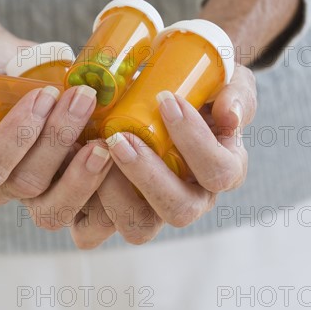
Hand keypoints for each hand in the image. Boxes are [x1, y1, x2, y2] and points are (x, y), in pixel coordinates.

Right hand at [0, 29, 112, 210]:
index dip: (18, 136)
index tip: (43, 95)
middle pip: (27, 183)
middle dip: (58, 140)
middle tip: (82, 97)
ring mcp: (27, 186)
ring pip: (55, 200)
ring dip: (83, 165)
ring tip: (103, 129)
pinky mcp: (57, 181)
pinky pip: (80, 200)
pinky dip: (100, 182)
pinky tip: (117, 152)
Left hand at [69, 64, 256, 247]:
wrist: (166, 95)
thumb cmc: (200, 90)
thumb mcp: (227, 81)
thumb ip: (235, 94)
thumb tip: (229, 116)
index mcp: (221, 169)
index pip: (219, 171)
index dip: (194, 140)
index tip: (166, 100)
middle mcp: (190, 197)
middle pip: (178, 210)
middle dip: (147, 174)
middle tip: (119, 136)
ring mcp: (153, 208)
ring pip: (137, 227)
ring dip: (112, 192)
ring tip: (93, 148)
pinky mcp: (115, 211)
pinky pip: (97, 228)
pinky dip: (82, 201)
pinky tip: (75, 160)